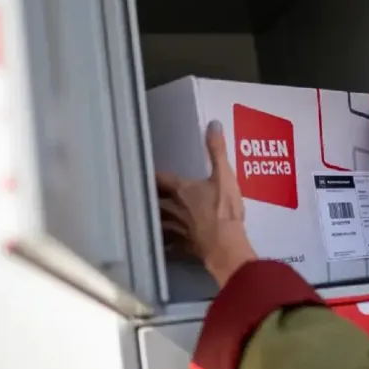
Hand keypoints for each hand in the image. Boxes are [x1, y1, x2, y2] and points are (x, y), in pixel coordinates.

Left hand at [157, 121, 256, 286]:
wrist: (225, 245)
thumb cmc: (224, 210)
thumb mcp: (224, 176)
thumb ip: (217, 150)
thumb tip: (212, 124)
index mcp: (180, 189)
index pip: (160, 178)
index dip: (154, 175)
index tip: (148, 172)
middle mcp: (172, 207)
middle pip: (153, 199)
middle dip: (149, 195)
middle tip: (143, 192)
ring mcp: (175, 228)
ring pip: (156, 220)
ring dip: (151, 216)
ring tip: (146, 214)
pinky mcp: (181, 245)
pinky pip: (167, 243)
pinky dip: (162, 242)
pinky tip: (160, 243)